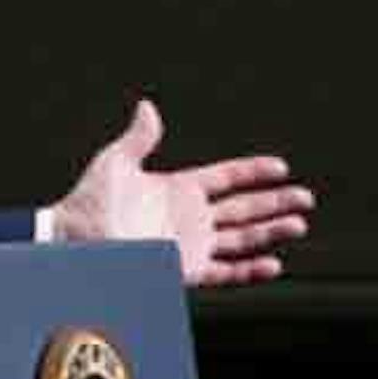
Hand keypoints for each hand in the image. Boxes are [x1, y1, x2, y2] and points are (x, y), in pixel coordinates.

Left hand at [47, 98, 313, 286]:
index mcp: (176, 189)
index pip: (224, 178)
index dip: (252, 172)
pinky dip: (248, 270)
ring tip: (298, 224)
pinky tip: (273, 263)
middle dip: (274, 203)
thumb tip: (147, 107)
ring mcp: (188, 244)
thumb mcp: (114, 163)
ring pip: (241, 238)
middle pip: (242, 208)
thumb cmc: (86, 202)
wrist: (72, 242)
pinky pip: (224, 272)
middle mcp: (188, 217)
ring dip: (270, 232)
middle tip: (305, 198)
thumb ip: (138, 138)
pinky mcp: (184, 270)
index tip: (280, 167)